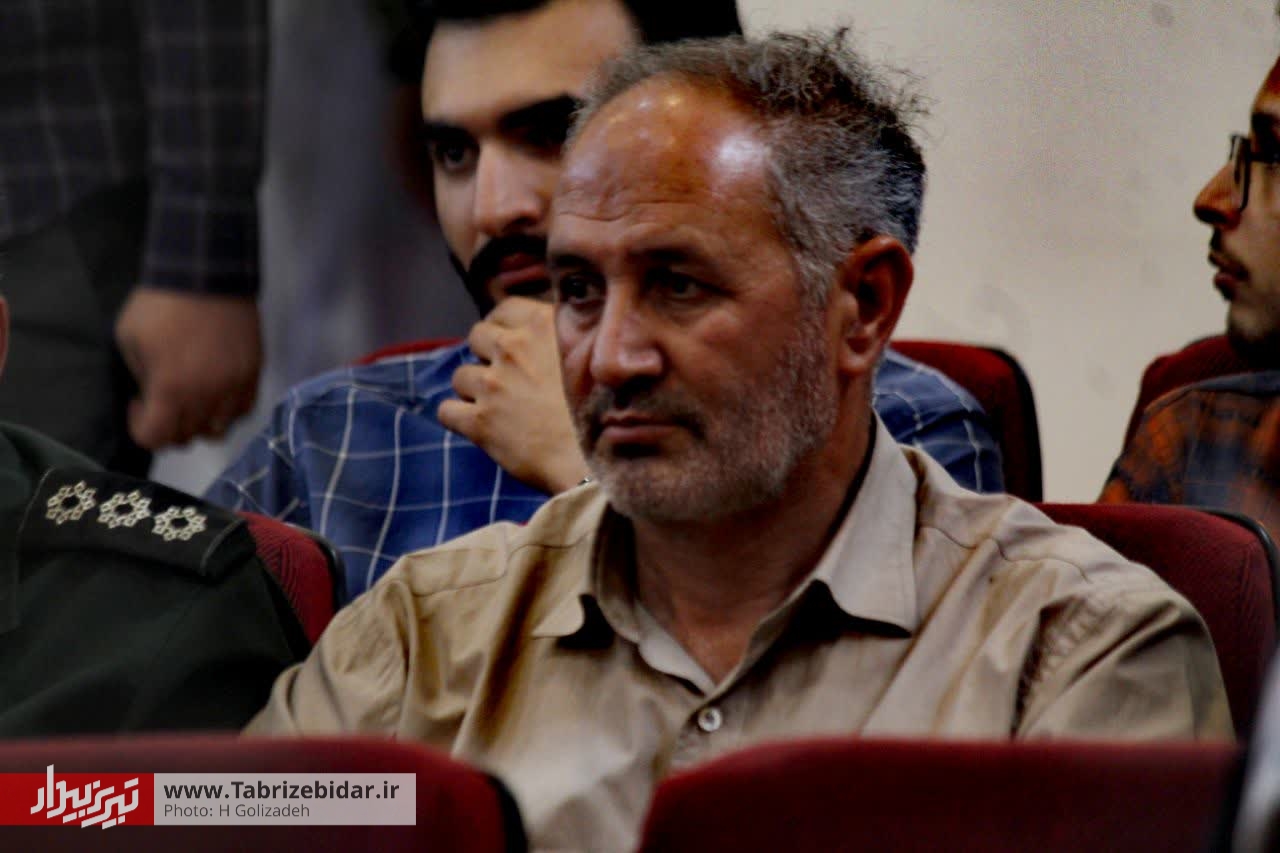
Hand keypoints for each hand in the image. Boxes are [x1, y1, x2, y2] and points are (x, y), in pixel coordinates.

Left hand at [115, 289, 261, 448]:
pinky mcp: (253, 374)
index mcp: (171, 389)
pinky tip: (215, 393)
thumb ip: (141, 376)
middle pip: (187, 437)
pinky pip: (243, 410)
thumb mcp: (129, 338)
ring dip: (199, 423)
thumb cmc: (160, 304)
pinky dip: (226, 411)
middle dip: (168, 426)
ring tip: (192, 401)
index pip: (156, 438)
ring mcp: (234, 386)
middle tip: (160, 401)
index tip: (137, 404)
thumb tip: (152, 394)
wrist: (206, 273)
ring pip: (218, 430)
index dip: (140, 428)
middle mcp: (206, 396)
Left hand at [437, 298, 587, 493]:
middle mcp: (513, 349)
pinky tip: (477, 426)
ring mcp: (493, 385)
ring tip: (497, 406)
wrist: (599, 460)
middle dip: (486, 354)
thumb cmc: (606, 411)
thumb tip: (553, 330)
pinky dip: (457, 417)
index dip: (503, 326)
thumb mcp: (595, 355)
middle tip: (505, 376)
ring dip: (473, 389)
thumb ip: (569, 335)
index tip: (510, 341)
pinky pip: (446, 411)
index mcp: (542, 326)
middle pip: (477, 336)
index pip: (505, 310)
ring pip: (460, 375)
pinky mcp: (479, 422)